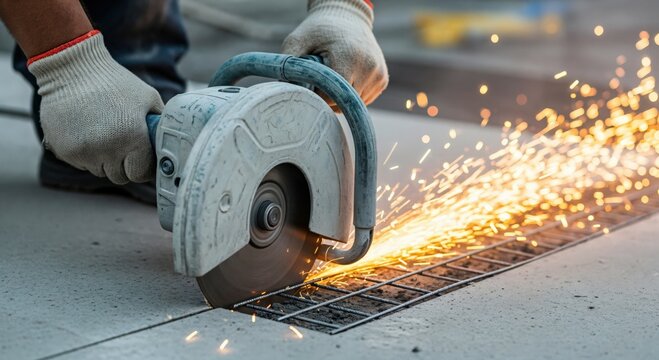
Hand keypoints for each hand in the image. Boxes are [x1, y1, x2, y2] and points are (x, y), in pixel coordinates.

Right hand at [28, 32, 161, 183]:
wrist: (72, 69)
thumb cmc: (114, 82)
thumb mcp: (148, 98)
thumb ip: (160, 123)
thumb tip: (171, 142)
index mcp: (133, 138)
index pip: (140, 174)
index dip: (142, 168)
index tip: (140, 160)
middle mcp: (108, 150)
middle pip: (119, 176)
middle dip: (124, 165)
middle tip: (122, 145)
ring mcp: (84, 152)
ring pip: (99, 171)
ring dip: (104, 160)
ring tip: (103, 135)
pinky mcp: (64, 150)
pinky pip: (80, 163)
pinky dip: (85, 154)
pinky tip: (86, 132)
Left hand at [282, 0, 387, 106]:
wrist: (347, 17)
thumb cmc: (319, 30)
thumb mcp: (298, 39)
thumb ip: (288, 61)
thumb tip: (282, 87)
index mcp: (348, 58)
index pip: (332, 96)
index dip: (318, 99)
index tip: (308, 91)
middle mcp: (368, 68)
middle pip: (345, 103)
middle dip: (329, 101)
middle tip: (317, 87)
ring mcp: (378, 75)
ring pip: (355, 105)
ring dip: (341, 100)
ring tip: (332, 82)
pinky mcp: (382, 79)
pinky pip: (364, 99)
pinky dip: (353, 96)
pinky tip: (345, 81)